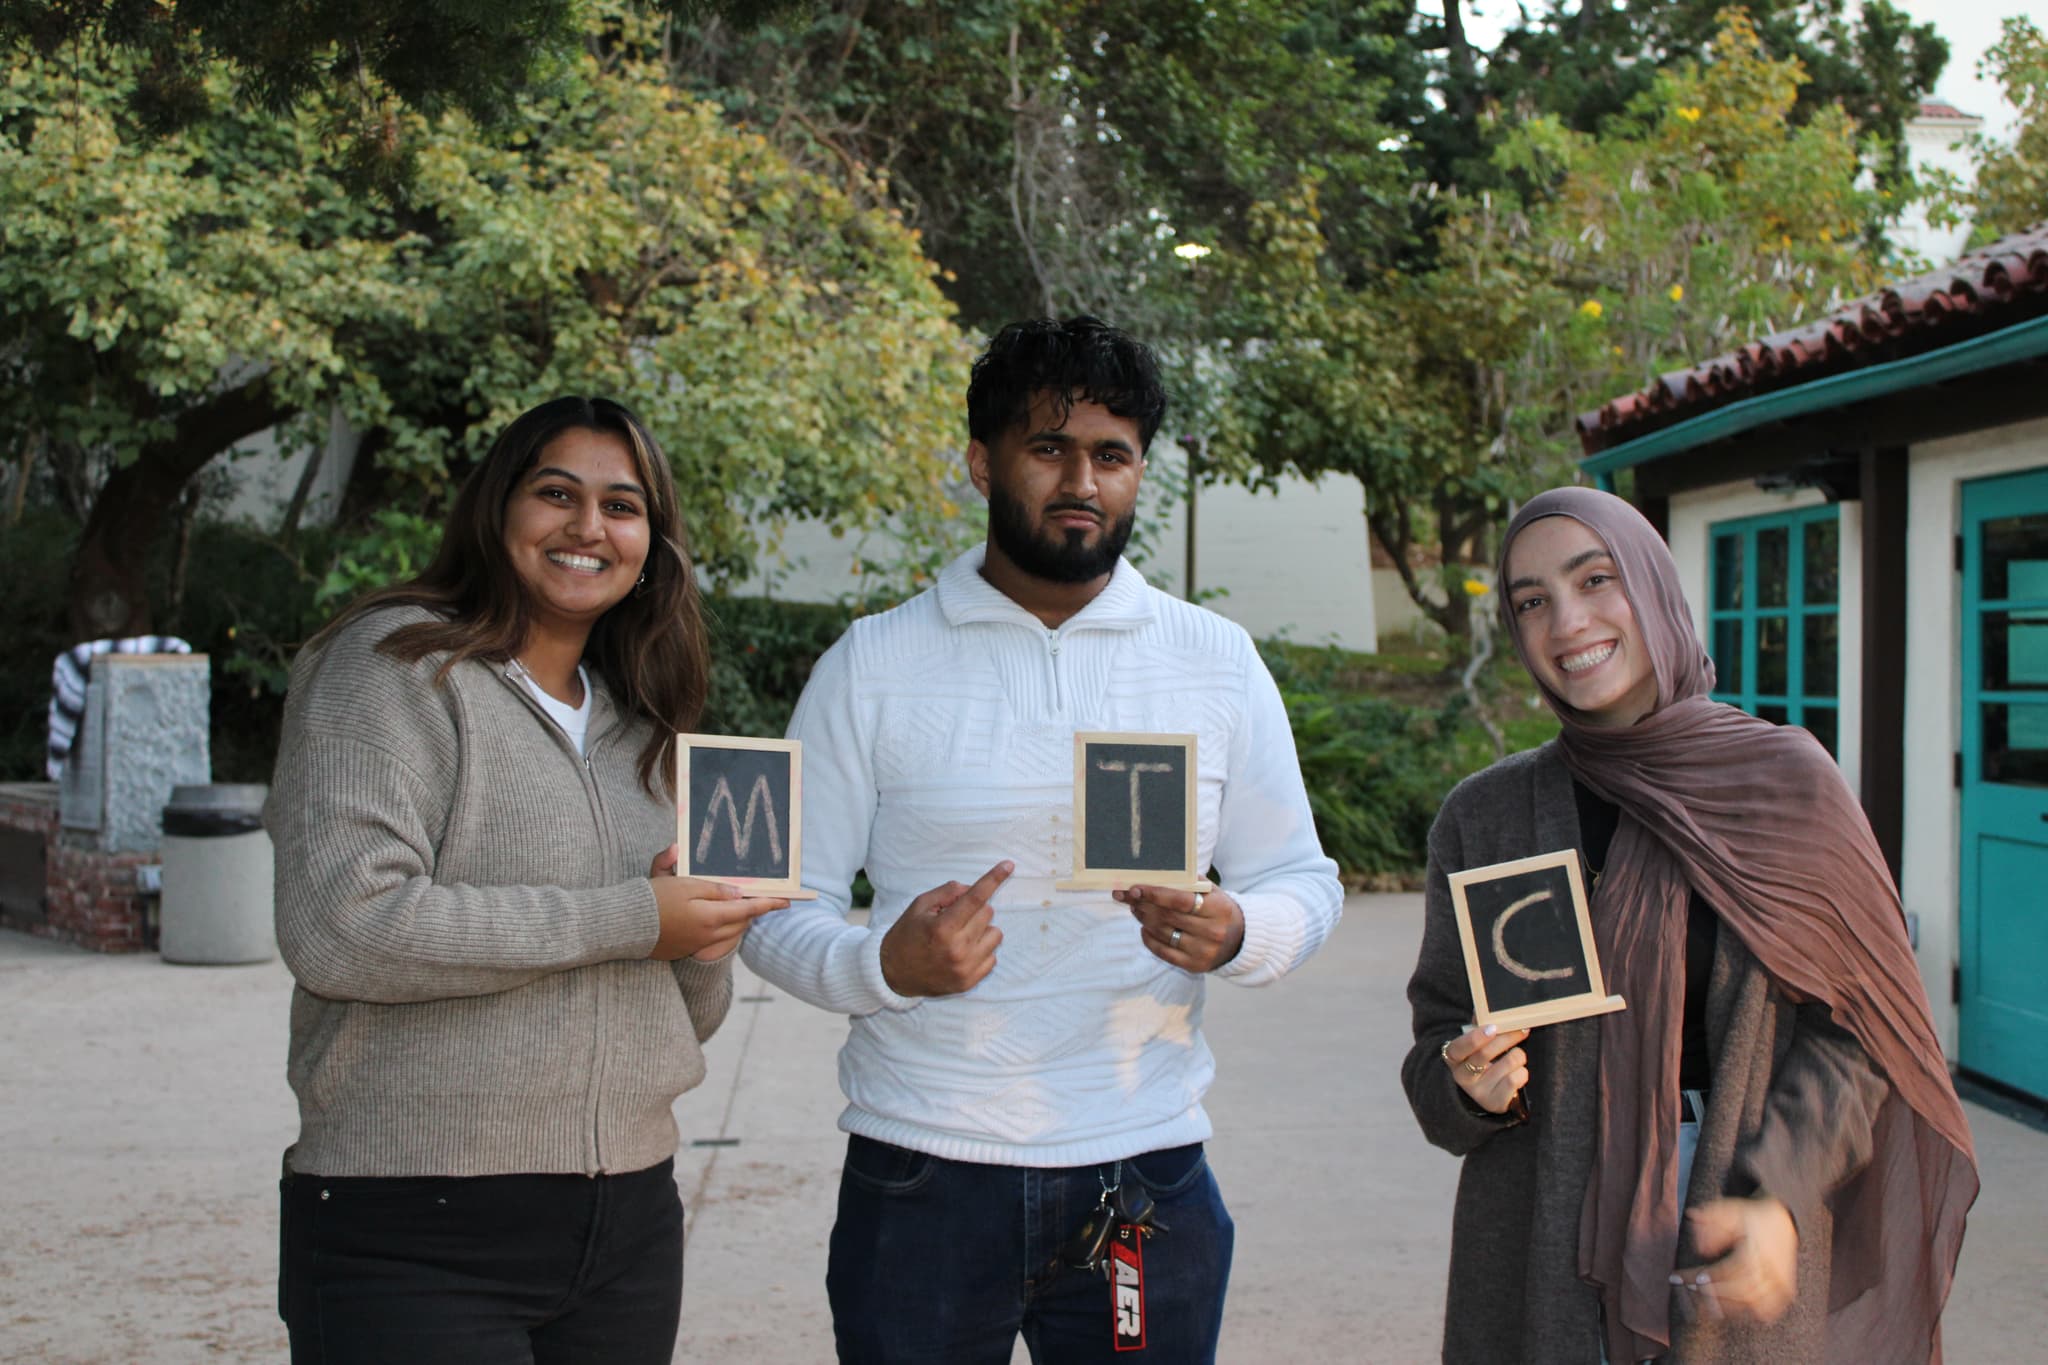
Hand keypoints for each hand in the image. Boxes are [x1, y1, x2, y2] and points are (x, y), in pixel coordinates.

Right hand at [647, 849, 788, 961]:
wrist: (625, 924)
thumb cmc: (654, 898)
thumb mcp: (683, 883)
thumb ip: (713, 887)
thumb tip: (736, 892)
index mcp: (710, 916)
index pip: (747, 908)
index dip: (768, 904)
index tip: (786, 901)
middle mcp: (708, 935)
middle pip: (741, 922)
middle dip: (752, 910)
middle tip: (758, 897)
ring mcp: (698, 945)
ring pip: (730, 932)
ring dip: (737, 919)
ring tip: (737, 904)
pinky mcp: (687, 950)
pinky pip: (715, 940)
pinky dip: (721, 929)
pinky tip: (715, 917)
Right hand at [879, 861, 1011, 996]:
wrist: (893, 974)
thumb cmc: (907, 935)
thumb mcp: (919, 906)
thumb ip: (946, 892)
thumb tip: (971, 888)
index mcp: (942, 927)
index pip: (975, 898)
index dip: (993, 879)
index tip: (1009, 865)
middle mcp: (957, 949)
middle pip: (988, 913)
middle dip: (975, 909)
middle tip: (956, 917)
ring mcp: (965, 968)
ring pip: (996, 934)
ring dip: (982, 930)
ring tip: (960, 936)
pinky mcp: (970, 982)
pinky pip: (993, 956)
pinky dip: (981, 950)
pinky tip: (962, 953)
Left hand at [1116, 885, 1244, 972]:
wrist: (1239, 941)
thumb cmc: (1219, 910)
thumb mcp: (1213, 892)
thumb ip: (1189, 882)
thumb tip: (1155, 875)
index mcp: (1218, 909)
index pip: (1180, 900)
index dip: (1154, 894)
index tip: (1135, 888)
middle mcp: (1212, 932)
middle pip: (1168, 917)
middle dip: (1143, 905)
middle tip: (1129, 896)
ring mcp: (1203, 951)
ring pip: (1163, 933)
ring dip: (1144, 919)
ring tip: (1136, 908)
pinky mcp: (1194, 966)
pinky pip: (1163, 951)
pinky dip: (1149, 939)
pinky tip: (1144, 928)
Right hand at [1440, 1023, 1529, 1114]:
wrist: (1488, 1093)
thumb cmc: (1482, 1061)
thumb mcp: (1475, 1045)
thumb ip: (1478, 1026)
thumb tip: (1483, 1007)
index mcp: (1453, 1059)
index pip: (1459, 1048)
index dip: (1475, 1038)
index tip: (1493, 1028)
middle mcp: (1462, 1077)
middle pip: (1485, 1053)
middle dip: (1507, 1038)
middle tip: (1522, 1029)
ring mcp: (1479, 1092)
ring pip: (1508, 1063)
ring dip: (1518, 1055)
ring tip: (1515, 1057)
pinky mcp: (1495, 1103)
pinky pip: (1517, 1078)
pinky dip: (1522, 1072)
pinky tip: (1517, 1073)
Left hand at [1675, 1197, 1797, 1323]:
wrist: (1782, 1219)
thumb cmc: (1750, 1216)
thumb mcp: (1727, 1210)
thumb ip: (1710, 1223)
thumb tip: (1701, 1250)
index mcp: (1759, 1249)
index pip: (1732, 1269)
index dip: (1711, 1277)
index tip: (1692, 1278)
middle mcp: (1773, 1268)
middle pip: (1743, 1291)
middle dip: (1714, 1294)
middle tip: (1691, 1289)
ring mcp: (1782, 1282)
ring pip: (1755, 1305)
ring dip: (1728, 1307)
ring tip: (1705, 1301)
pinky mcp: (1786, 1290)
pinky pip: (1768, 1310)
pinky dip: (1748, 1312)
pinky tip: (1729, 1307)